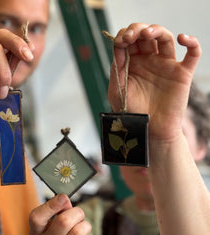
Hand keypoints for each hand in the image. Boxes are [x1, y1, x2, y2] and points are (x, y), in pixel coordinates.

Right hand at [29, 194, 95, 234]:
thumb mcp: (56, 220)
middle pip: (63, 221)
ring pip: (78, 232)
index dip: (52, 205)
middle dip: (77, 213)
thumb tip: (64, 200)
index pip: (37, 217)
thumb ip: (60, 208)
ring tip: (81, 229)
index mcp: (37, 231)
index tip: (63, 197)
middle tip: (78, 216)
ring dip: (85, 226)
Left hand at [108, 23, 200, 143]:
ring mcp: (165, 66)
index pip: (129, 42)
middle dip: (137, 30)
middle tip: (130, 35)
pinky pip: (192, 54)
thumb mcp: (117, 91)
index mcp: (132, 64)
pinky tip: (183, 38)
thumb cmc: (132, 112)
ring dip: (157, 30)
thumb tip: (118, 47)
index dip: (124, 36)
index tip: (120, 41)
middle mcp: (149, 61)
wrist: (149, 130)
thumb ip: (116, 70)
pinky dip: (192, 43)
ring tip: (147, 33)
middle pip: (145, 35)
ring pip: (165, 38)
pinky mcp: (181, 74)